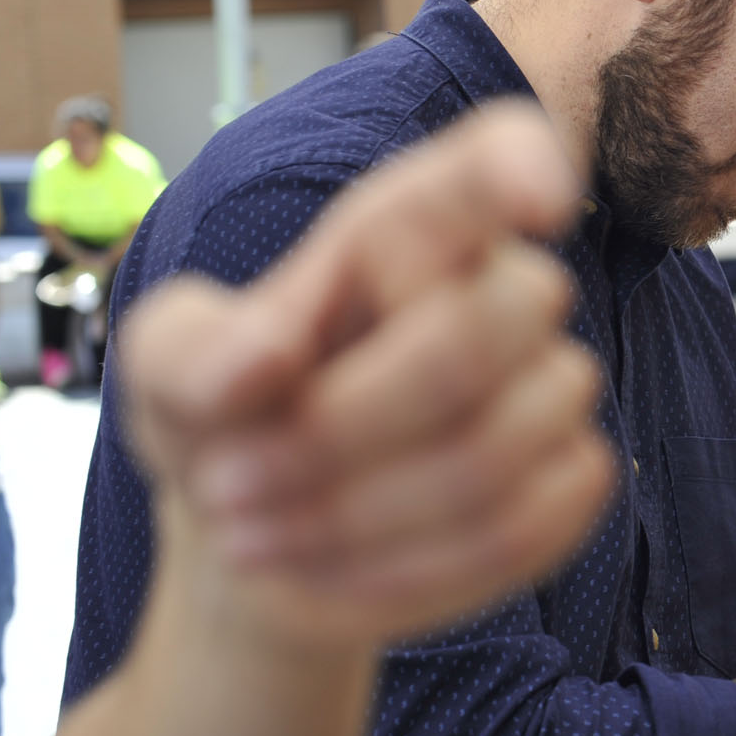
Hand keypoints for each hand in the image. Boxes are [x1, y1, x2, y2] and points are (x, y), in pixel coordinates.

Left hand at [118, 104, 615, 647]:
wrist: (258, 532)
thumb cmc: (224, 416)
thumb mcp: (162, 367)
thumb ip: (191, 349)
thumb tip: (266, 362)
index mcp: (412, 225)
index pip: (494, 160)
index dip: (527, 169)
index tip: (537, 197)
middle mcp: (502, 288)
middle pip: (485, 331)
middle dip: (344, 427)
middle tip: (222, 485)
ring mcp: (552, 383)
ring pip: (499, 448)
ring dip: (357, 516)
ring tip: (251, 541)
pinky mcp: (573, 478)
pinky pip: (527, 528)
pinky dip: (411, 573)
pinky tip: (332, 574)